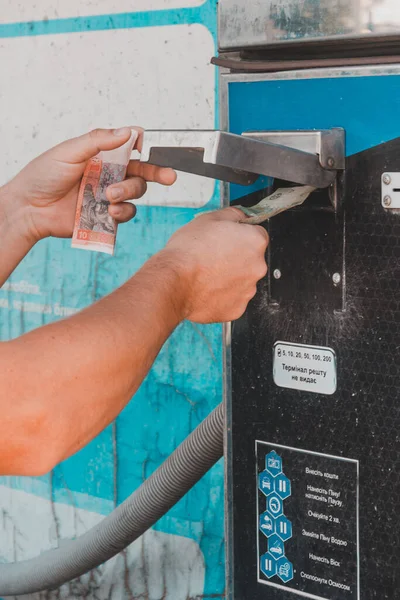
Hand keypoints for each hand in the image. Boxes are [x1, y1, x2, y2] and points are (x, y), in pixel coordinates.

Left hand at [2, 127, 175, 242]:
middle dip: (157, 173)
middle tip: (169, 177)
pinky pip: (126, 213)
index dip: (143, 147)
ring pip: (136, 192)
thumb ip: (98, 141)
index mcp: (101, 154)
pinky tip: (110, 211)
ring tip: (109, 197)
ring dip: (128, 193)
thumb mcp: (69, 152)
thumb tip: (127, 132)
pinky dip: (123, 212)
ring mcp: (108, 195)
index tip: (146, 149)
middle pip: (141, 171)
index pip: (130, 147)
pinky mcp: (106, 216)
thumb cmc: (43, 176)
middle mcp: (108, 174)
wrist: (30, 209)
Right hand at [162, 208, 268, 323]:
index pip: (256, 234)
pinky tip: (206, 288)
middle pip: (251, 260)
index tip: (228, 240)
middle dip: (236, 258)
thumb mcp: (209, 218)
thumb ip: (233, 215)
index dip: (240, 235)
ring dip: (230, 277)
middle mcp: (257, 267)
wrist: (174, 280)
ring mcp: (248, 290)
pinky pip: (232, 299)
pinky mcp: (236, 309)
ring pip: (242, 281)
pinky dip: (222, 296)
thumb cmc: (189, 251)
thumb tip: (241, 216)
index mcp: (255, 242)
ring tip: (207, 274)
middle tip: (213, 257)